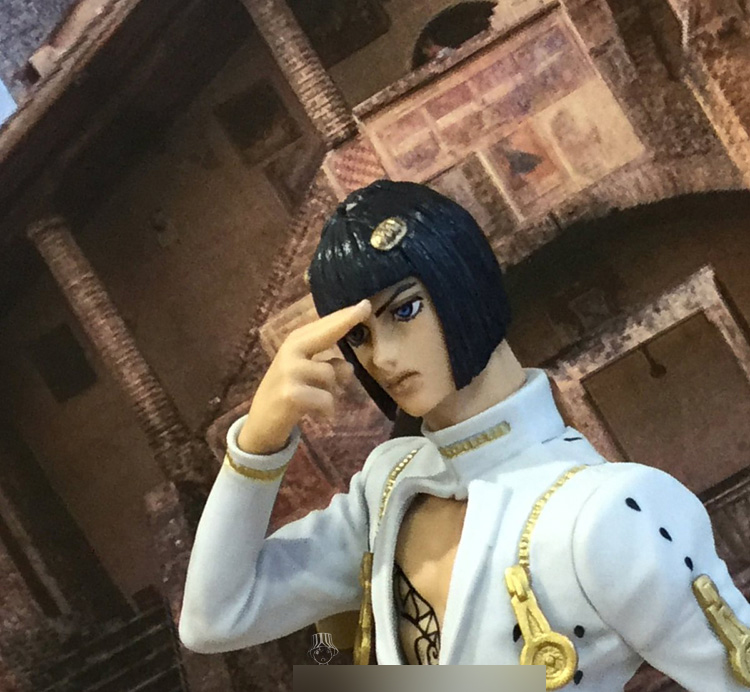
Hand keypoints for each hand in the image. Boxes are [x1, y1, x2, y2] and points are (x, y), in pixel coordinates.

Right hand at [237, 300, 371, 454]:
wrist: (260, 425)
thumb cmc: (287, 394)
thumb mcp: (307, 376)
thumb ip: (328, 366)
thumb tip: (349, 367)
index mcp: (294, 343)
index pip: (323, 326)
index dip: (345, 315)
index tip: (365, 304)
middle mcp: (290, 351)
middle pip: (326, 333)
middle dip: (346, 321)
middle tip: (366, 307)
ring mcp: (289, 371)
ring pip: (331, 375)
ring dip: (332, 392)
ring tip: (317, 402)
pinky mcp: (291, 393)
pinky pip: (327, 399)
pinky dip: (327, 410)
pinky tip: (317, 416)